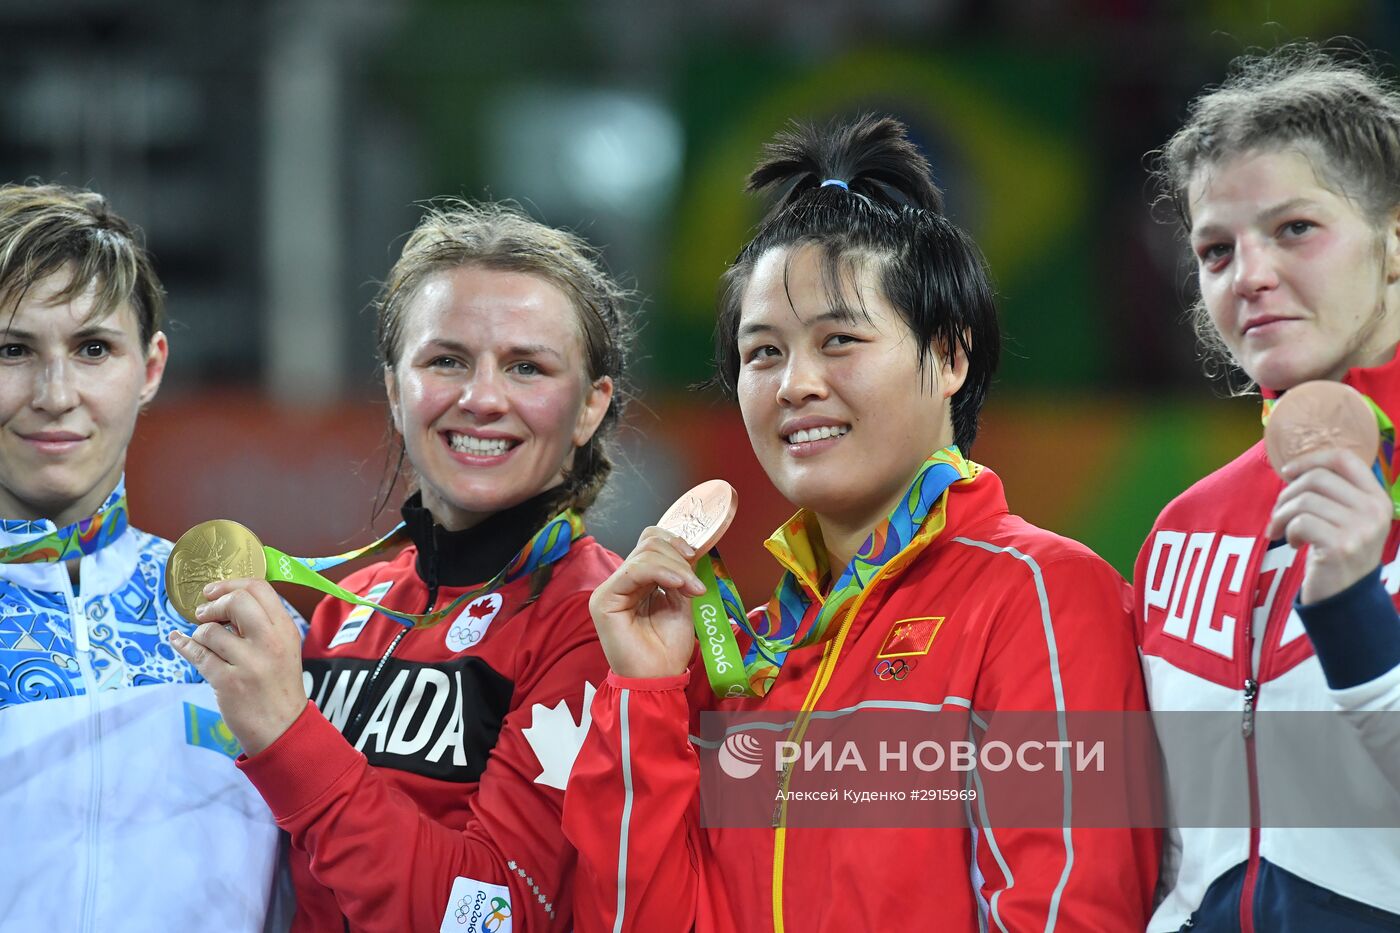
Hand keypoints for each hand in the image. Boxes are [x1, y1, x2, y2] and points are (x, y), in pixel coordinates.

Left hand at [169, 578, 307, 755]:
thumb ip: (262, 624)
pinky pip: (197, 654)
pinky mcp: (228, 682)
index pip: (259, 588)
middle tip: (204, 614)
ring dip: (200, 633)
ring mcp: (249, 662)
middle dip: (213, 605)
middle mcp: (270, 641)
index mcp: (285, 629)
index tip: (214, 591)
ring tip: (204, 642)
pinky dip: (183, 645)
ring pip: (211, 630)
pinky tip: (179, 641)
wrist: (282, 728)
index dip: (231, 584)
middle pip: (236, 601)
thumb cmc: (278, 686)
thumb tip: (226, 600)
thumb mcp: (284, 647)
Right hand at [589, 526, 705, 678]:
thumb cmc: (667, 649)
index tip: (696, 556)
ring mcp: (610, 589)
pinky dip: (661, 571)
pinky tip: (679, 584)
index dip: (674, 542)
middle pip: (648, 544)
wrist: (658, 680)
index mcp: (638, 581)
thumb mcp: (680, 603)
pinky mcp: (604, 599)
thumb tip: (687, 552)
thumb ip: (679, 576)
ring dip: (676, 567)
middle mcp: (622, 581)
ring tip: (692, 590)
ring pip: (644, 554)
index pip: (650, 543)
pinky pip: (634, 571)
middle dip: (678, 558)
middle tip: (695, 584)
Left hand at [1267, 448, 1392, 603]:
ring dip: (1282, 515)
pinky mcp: (1340, 546)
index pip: (1344, 459)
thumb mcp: (1347, 519)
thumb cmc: (1338, 553)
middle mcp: (1374, 511)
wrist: (1345, 599)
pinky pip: (1300, 522)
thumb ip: (1333, 493)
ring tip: (1282, 531)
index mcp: (1378, 498)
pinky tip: (1293, 544)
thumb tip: (1295, 468)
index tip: (1287, 473)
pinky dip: (1287, 531)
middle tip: (1279, 514)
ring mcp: (1360, 529)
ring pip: (1304, 500)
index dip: (1311, 460)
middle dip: (1287, 494)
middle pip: (1317, 478)